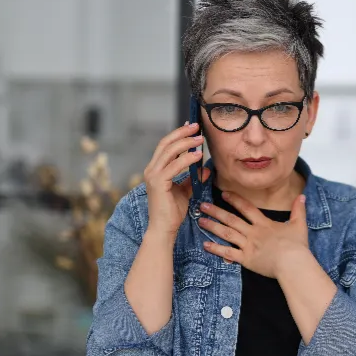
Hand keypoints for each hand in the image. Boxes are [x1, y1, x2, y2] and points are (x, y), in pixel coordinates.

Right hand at [143, 123, 210, 238]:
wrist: (164, 228)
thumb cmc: (172, 212)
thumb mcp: (185, 191)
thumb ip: (192, 179)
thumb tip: (204, 169)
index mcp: (155, 170)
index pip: (165, 146)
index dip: (178, 135)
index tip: (191, 127)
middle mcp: (151, 169)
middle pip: (166, 143)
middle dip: (182, 133)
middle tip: (196, 127)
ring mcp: (153, 175)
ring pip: (169, 151)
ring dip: (186, 143)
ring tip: (200, 139)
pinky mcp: (158, 182)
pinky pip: (174, 165)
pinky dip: (187, 158)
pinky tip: (198, 156)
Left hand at [198, 192, 308, 277]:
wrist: (292, 263)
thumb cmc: (297, 246)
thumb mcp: (299, 225)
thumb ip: (298, 210)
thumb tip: (302, 196)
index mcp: (264, 224)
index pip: (246, 208)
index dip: (235, 200)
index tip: (224, 193)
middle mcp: (253, 232)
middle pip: (231, 219)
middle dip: (216, 211)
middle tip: (202, 206)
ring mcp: (248, 245)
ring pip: (227, 234)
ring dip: (213, 226)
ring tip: (200, 221)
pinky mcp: (246, 259)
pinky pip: (228, 253)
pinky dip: (216, 249)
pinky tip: (205, 245)